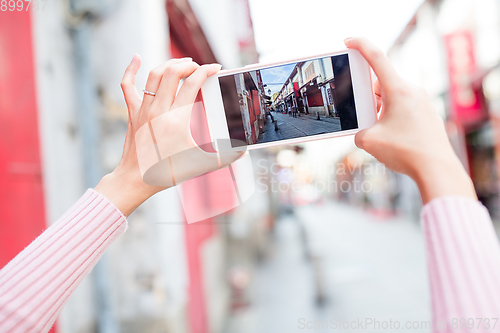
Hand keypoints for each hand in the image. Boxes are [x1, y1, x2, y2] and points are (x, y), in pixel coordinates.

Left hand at [95, 55, 242, 215]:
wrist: (135, 180)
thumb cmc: (165, 174)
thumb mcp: (199, 165)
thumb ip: (223, 158)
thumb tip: (243, 153)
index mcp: (176, 119)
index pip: (192, 84)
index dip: (206, 71)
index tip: (215, 68)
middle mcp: (158, 110)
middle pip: (172, 72)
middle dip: (189, 64)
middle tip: (199, 67)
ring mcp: (143, 109)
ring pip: (154, 74)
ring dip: (170, 64)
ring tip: (182, 63)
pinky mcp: (133, 112)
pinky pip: (128, 84)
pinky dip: (131, 69)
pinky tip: (136, 57)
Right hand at [344, 37, 475, 203]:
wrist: (437, 169)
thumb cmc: (405, 152)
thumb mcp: (369, 142)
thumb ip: (359, 132)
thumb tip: (364, 133)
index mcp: (398, 90)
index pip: (377, 58)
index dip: (360, 45)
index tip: (348, 41)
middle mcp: (412, 92)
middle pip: (382, 82)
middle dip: (367, 94)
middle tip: (359, 111)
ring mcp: (422, 103)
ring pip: (392, 96)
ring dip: (379, 108)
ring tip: (375, 129)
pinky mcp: (426, 115)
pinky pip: (403, 108)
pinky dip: (391, 116)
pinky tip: (389, 135)